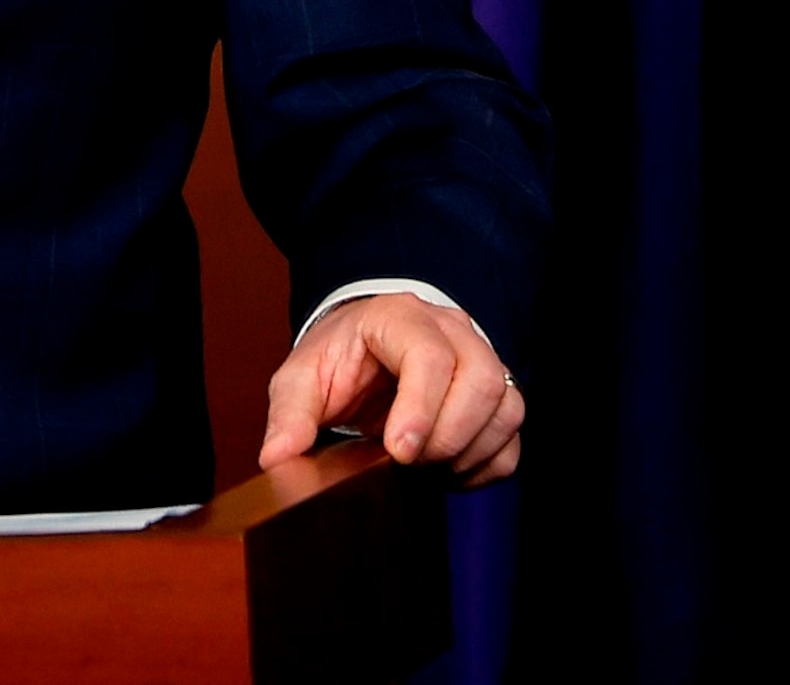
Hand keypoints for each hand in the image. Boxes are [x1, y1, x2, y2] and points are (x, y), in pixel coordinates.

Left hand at [260, 293, 522, 485]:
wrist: (367, 348)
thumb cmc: (339, 358)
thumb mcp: (301, 379)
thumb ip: (289, 415)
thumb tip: (277, 457)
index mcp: (398, 317)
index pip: (428, 355)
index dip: (421, 408)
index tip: (399, 452)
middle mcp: (451, 330)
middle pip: (481, 379)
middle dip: (447, 434)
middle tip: (409, 462)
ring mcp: (483, 357)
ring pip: (506, 406)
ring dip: (469, 450)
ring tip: (426, 466)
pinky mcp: (499, 393)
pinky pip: (513, 435)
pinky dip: (486, 463)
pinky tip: (448, 471)